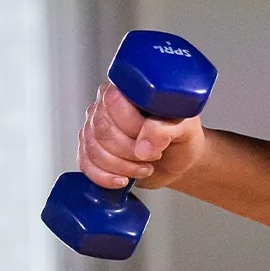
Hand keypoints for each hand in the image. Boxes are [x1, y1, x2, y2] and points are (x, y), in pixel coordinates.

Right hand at [77, 82, 206, 190]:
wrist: (178, 158)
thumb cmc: (181, 136)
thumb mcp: (183, 128)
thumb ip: (165, 129)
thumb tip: (144, 147)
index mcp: (127, 90)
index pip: (114, 102)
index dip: (132, 126)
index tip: (154, 139)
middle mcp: (104, 106)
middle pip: (102, 129)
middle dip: (130, 150)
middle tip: (154, 156)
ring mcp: (93, 128)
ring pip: (93, 149)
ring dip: (122, 166)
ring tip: (145, 167)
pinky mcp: (89, 150)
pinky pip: (86, 165)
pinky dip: (106, 177)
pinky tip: (123, 180)